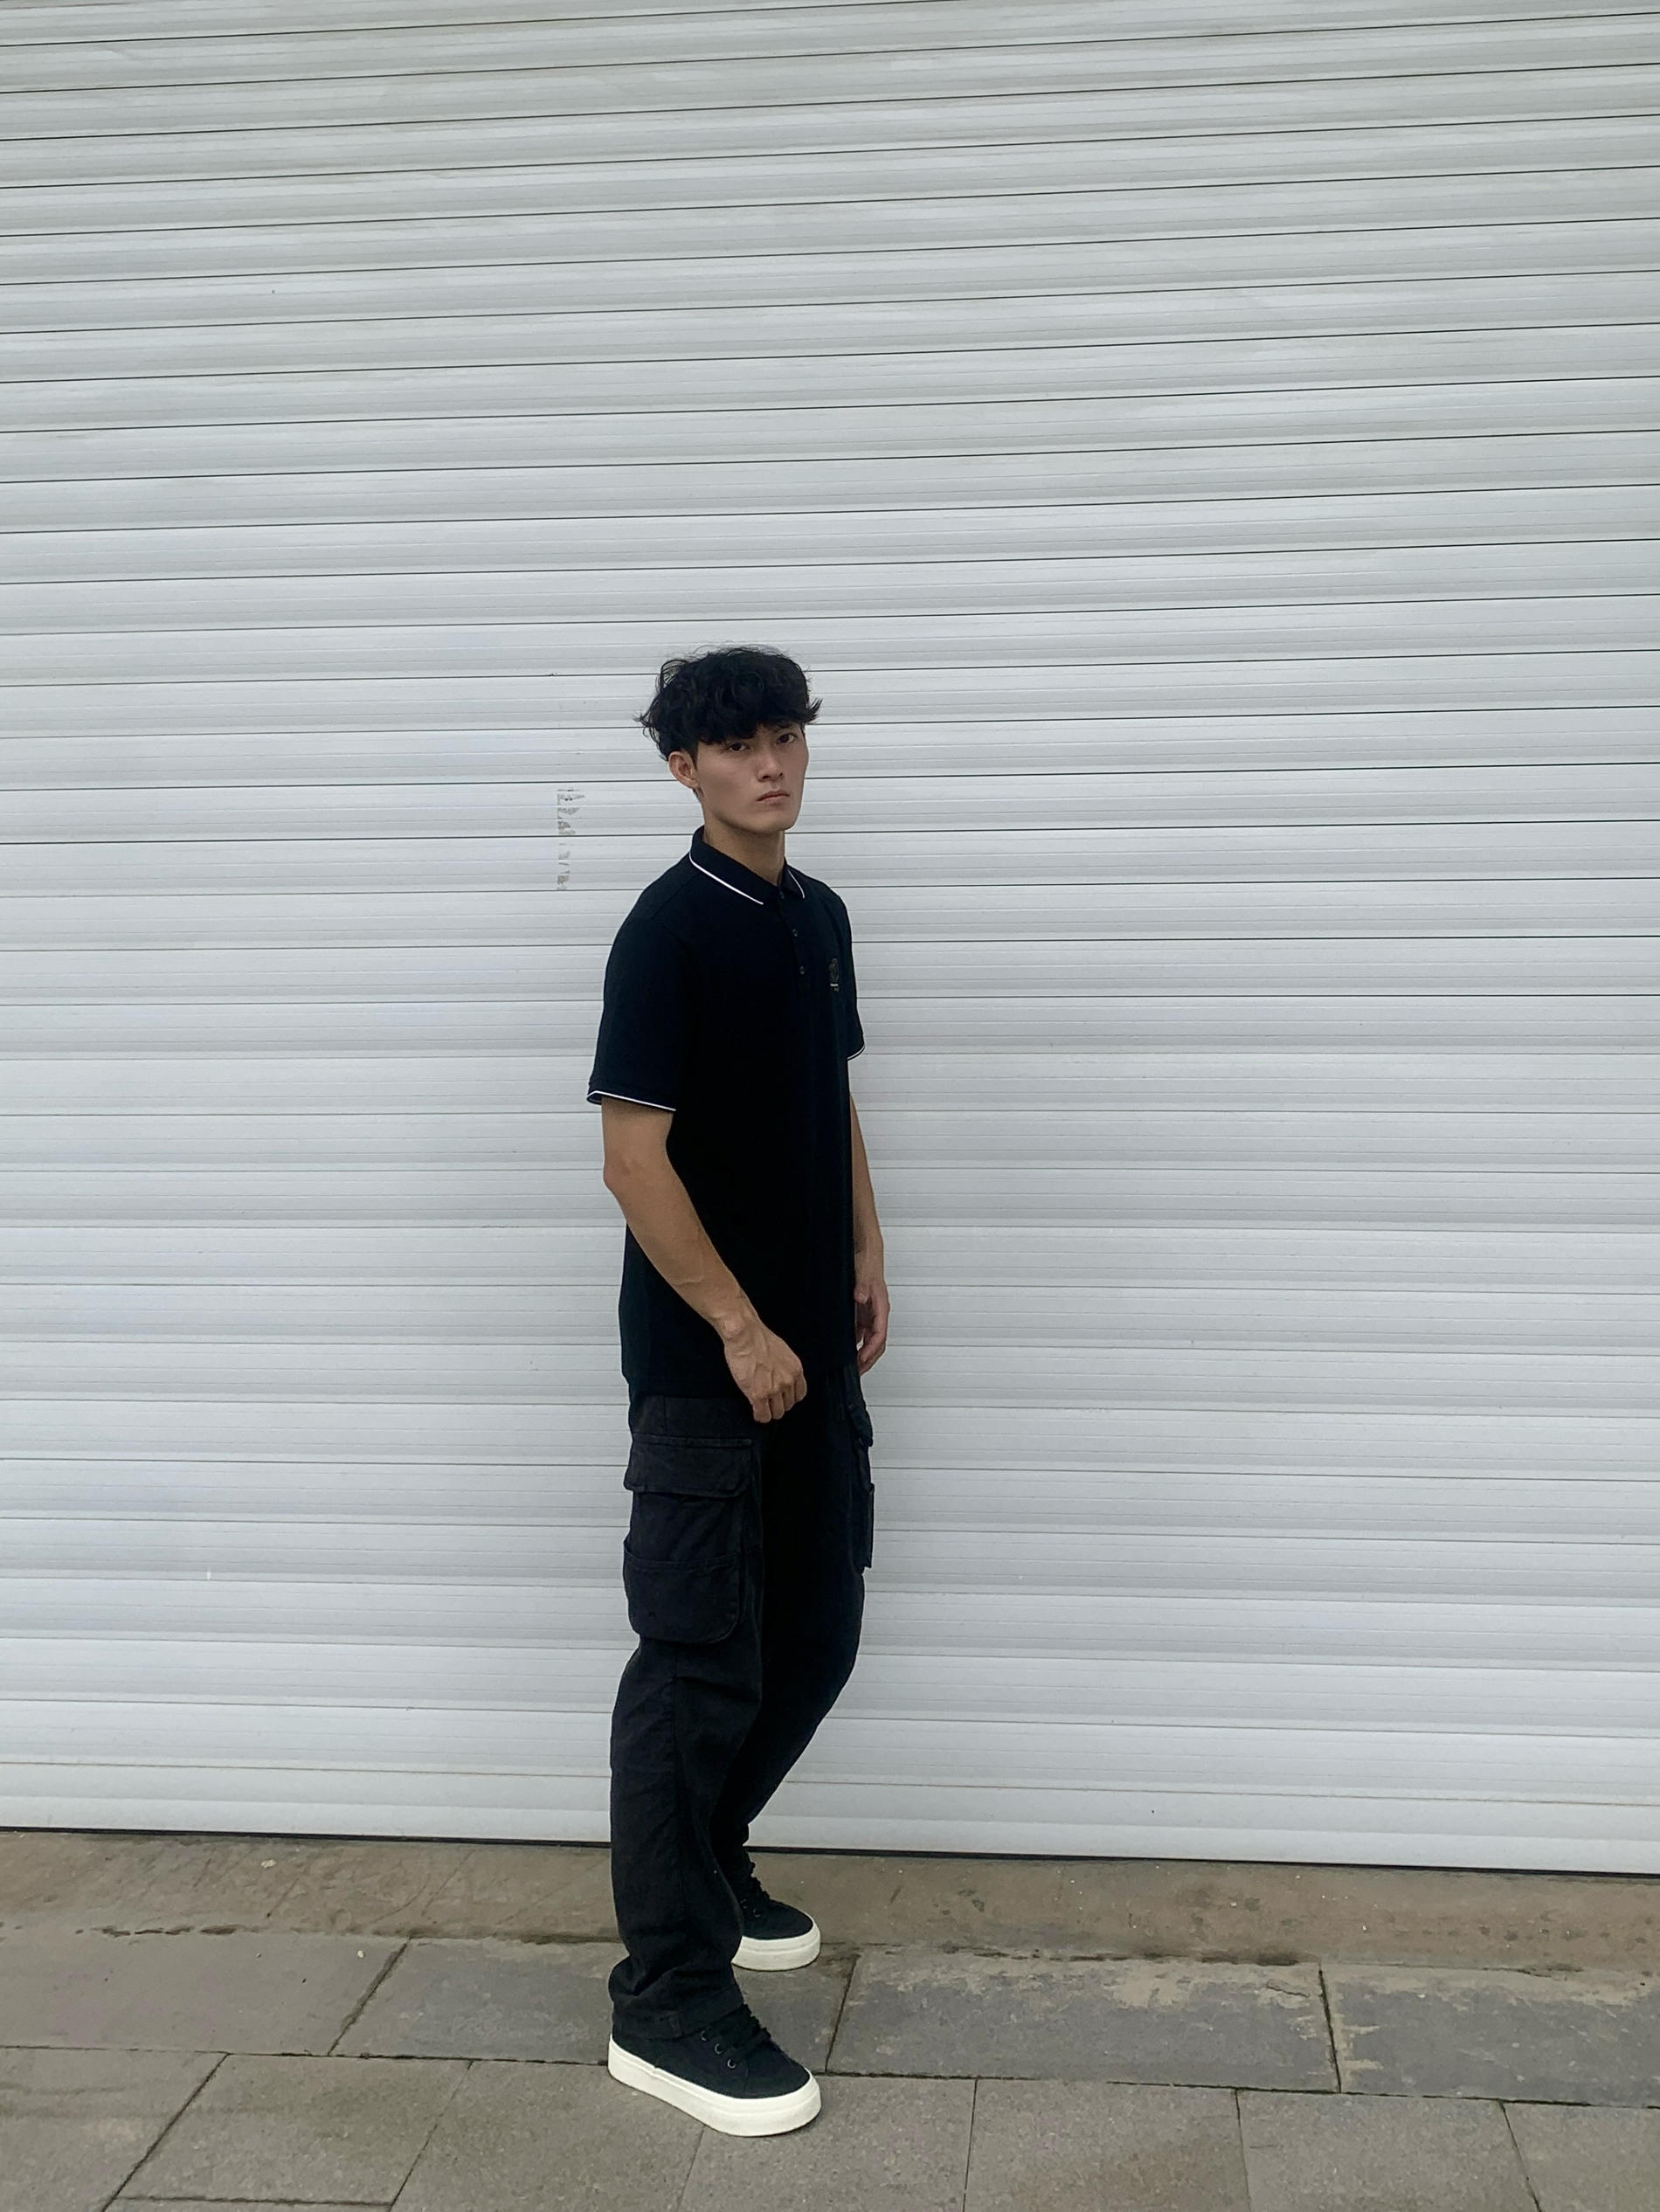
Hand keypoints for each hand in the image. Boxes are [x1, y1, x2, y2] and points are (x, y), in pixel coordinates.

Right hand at [724, 1318, 806, 1423]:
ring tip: (761, 1407)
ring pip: (776, 1413)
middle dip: (778, 1404)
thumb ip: (785, 1367)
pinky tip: (755, 1411)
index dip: (789, 1398)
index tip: (782, 1398)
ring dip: (768, 1411)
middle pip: (788, 1405)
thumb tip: (781, 1376)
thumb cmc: (759, 1338)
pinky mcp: (758, 1395)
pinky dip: (759, 1416)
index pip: (800, 1395)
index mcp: (795, 1370)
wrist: (745, 1335)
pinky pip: (763, 1415)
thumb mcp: (782, 1352)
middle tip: (769, 1401)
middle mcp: (788, 1381)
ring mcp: (774, 1389)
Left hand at [853, 1256, 889, 1374]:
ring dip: (863, 1354)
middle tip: (856, 1372)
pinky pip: (862, 1332)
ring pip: (870, 1340)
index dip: (870, 1351)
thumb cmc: (868, 1263)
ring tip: (852, 1366)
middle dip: (868, 1360)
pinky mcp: (863, 1311)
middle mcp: (877, 1314)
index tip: (861, 1362)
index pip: (879, 1337)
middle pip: (877, 1344)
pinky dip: (856, 1344)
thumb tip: (859, 1297)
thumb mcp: (863, 1275)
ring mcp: (871, 1313)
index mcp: (881, 1309)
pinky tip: (847, 1349)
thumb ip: (861, 1287)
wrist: (866, 1252)